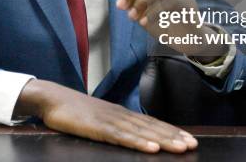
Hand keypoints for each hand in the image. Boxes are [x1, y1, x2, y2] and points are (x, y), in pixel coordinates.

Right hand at [15, 79, 196, 152]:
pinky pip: (122, 137)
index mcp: (120, 113)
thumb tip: (132, 135)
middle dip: (174, 136)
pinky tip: (152, 148)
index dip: (171, 130)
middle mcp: (120, 115)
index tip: (188, 139)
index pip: (151, 122)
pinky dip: (139, 142)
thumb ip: (114, 126)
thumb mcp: (98, 118)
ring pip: (142, 132)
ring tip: (181, 147)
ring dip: (164, 140)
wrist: (52, 98)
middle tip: (193, 144)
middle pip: (151, 127)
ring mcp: (110, 120)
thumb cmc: (73, 110)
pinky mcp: (99, 127)